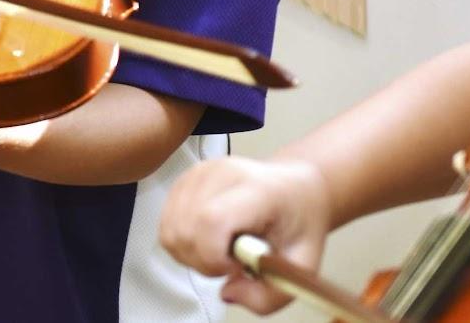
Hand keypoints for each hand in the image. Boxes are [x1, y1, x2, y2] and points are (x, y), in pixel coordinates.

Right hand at [158, 156, 331, 314]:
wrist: (294, 187)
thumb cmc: (298, 223)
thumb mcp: (302, 268)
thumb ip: (269, 296)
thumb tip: (227, 291)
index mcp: (259, 190)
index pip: (212, 220)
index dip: (215, 255)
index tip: (237, 265)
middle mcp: (223, 174)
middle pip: (186, 230)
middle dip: (205, 262)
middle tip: (233, 260)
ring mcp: (200, 173)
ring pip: (171, 231)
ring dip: (192, 254)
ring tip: (222, 248)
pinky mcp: (184, 179)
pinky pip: (167, 225)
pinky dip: (183, 243)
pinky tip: (209, 239)